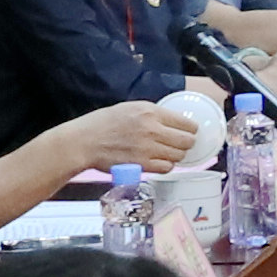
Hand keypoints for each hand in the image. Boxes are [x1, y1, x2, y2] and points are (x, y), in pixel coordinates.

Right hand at [58, 97, 207, 176]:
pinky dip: (167, 166)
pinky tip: (159, 162)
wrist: (84, 141)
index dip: (191, 129)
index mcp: (150, 112)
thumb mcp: (129, 108)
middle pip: (187, 141)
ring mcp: (148, 148)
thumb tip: (173, 121)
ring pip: (179, 155)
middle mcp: (152, 129)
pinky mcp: (142, 165)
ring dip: (177, 155)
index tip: (190, 132)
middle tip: (182, 144)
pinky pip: (167, 168)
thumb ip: (152, 114)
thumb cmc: (102, 124)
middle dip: (187, 143)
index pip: (186, 123)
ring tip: (168, 153)